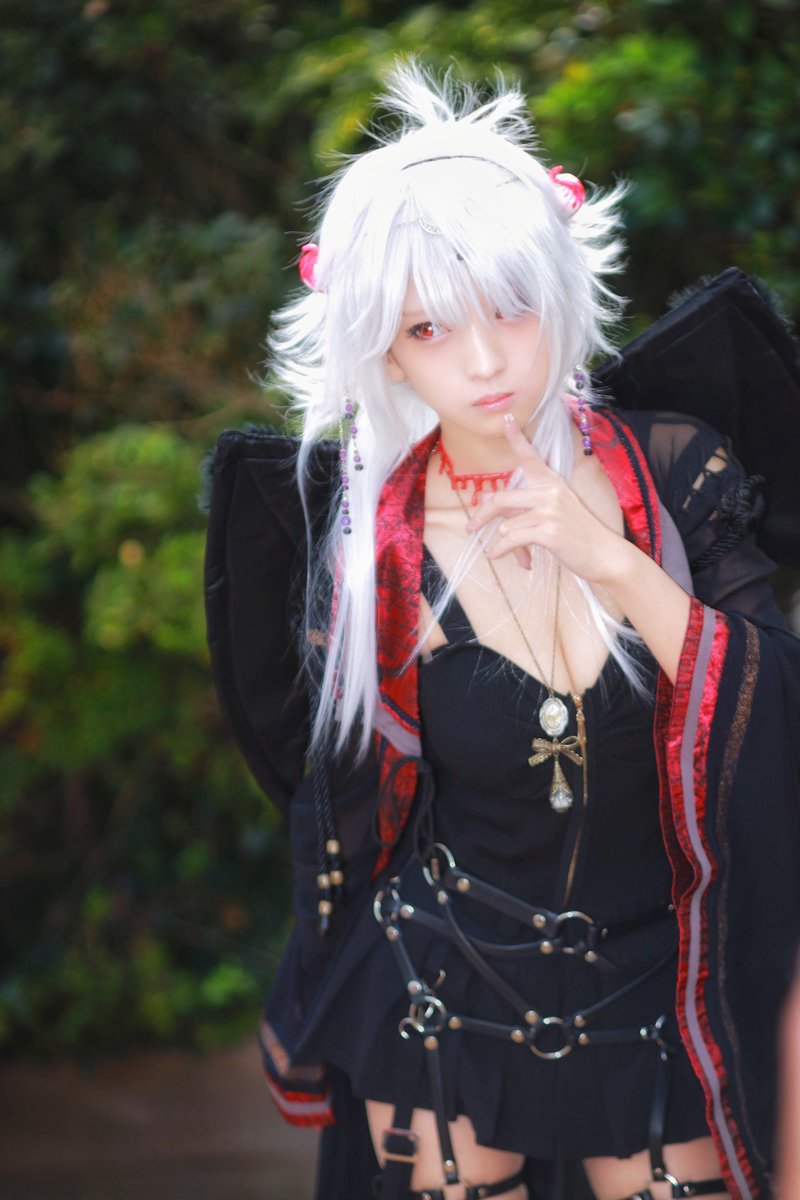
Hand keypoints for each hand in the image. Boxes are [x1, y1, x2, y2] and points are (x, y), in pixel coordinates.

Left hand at [464, 414, 626, 583]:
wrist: (603, 553)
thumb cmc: (579, 533)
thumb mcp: (556, 511)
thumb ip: (527, 505)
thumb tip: (494, 509)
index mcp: (552, 482)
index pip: (530, 456)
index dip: (517, 437)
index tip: (507, 419)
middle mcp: (550, 492)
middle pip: (501, 498)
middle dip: (481, 515)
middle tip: (470, 527)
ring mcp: (549, 511)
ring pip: (505, 524)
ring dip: (498, 541)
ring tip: (498, 549)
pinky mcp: (548, 532)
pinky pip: (512, 540)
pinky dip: (500, 550)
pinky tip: (495, 554)